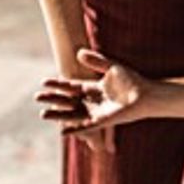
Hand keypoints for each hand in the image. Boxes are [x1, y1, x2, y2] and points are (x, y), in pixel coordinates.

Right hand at [36, 49, 150, 142]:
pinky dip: (74, 129)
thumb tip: (79, 52)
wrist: (145, 94)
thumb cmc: (131, 80)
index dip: (58, 84)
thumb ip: (96, 61)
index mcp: (92, 88)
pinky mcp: (101, 121)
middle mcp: (91, 101)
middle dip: (53, 99)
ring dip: (58, 115)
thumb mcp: (111, 67)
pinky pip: (85, 126)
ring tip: (42, 115)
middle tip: (37, 97)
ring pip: (72, 114)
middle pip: (67, 100)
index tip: (44, 81)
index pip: (70, 86)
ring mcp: (95, 112)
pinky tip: (62, 131)